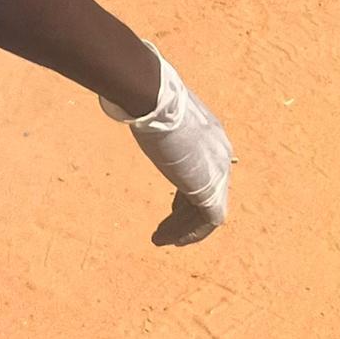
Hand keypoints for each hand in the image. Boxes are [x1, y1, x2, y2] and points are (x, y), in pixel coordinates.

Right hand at [105, 48, 231, 245]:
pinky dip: (190, 233)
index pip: (204, 168)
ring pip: (205, 210)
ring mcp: (218, 171)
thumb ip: (148, 115)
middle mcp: (220, 153)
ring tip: (160, 239)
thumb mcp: (151, 108)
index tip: (172, 204)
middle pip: (206, 191)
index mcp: (211, 134)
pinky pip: (207, 221)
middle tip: (166, 228)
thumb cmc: (147, 98)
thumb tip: (120, 101)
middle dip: (186, 212)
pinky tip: (169, 240)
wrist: (154, 100)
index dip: (187, 190)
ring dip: (183, 228)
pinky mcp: (211, 187)